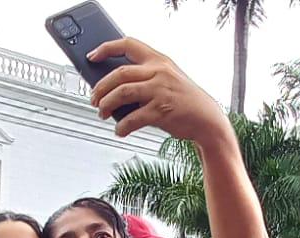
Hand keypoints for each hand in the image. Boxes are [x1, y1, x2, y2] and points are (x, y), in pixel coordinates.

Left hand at [88, 38, 229, 142]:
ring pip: (121, 93)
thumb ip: (144, 77)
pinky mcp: (161, 111)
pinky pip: (133, 118)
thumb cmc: (183, 100)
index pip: (128, 45)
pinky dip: (122, 127)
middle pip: (119, 73)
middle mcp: (159, 72)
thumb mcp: (167, 79)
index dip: (106, 48)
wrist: (207, 119)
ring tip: (102, 113)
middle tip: (93, 99)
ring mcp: (160, 91)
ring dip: (106, 104)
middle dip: (100, 87)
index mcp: (159, 60)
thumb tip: (111, 88)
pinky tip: (120, 130)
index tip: (92, 56)